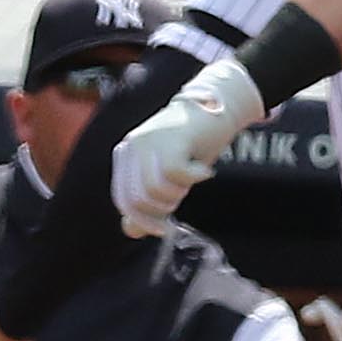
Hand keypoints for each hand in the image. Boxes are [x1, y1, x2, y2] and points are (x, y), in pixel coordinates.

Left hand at [111, 56, 265, 236]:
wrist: (218, 109)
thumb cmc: (194, 146)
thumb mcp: (168, 177)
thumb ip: (149, 200)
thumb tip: (131, 230)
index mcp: (125, 156)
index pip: (123, 200)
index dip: (142, 221)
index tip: (164, 230)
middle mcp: (131, 146)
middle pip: (138, 199)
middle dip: (163, 208)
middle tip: (184, 194)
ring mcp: (148, 141)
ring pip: (155, 190)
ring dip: (178, 194)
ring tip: (192, 180)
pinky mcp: (169, 139)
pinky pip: (175, 175)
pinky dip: (194, 178)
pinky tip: (205, 171)